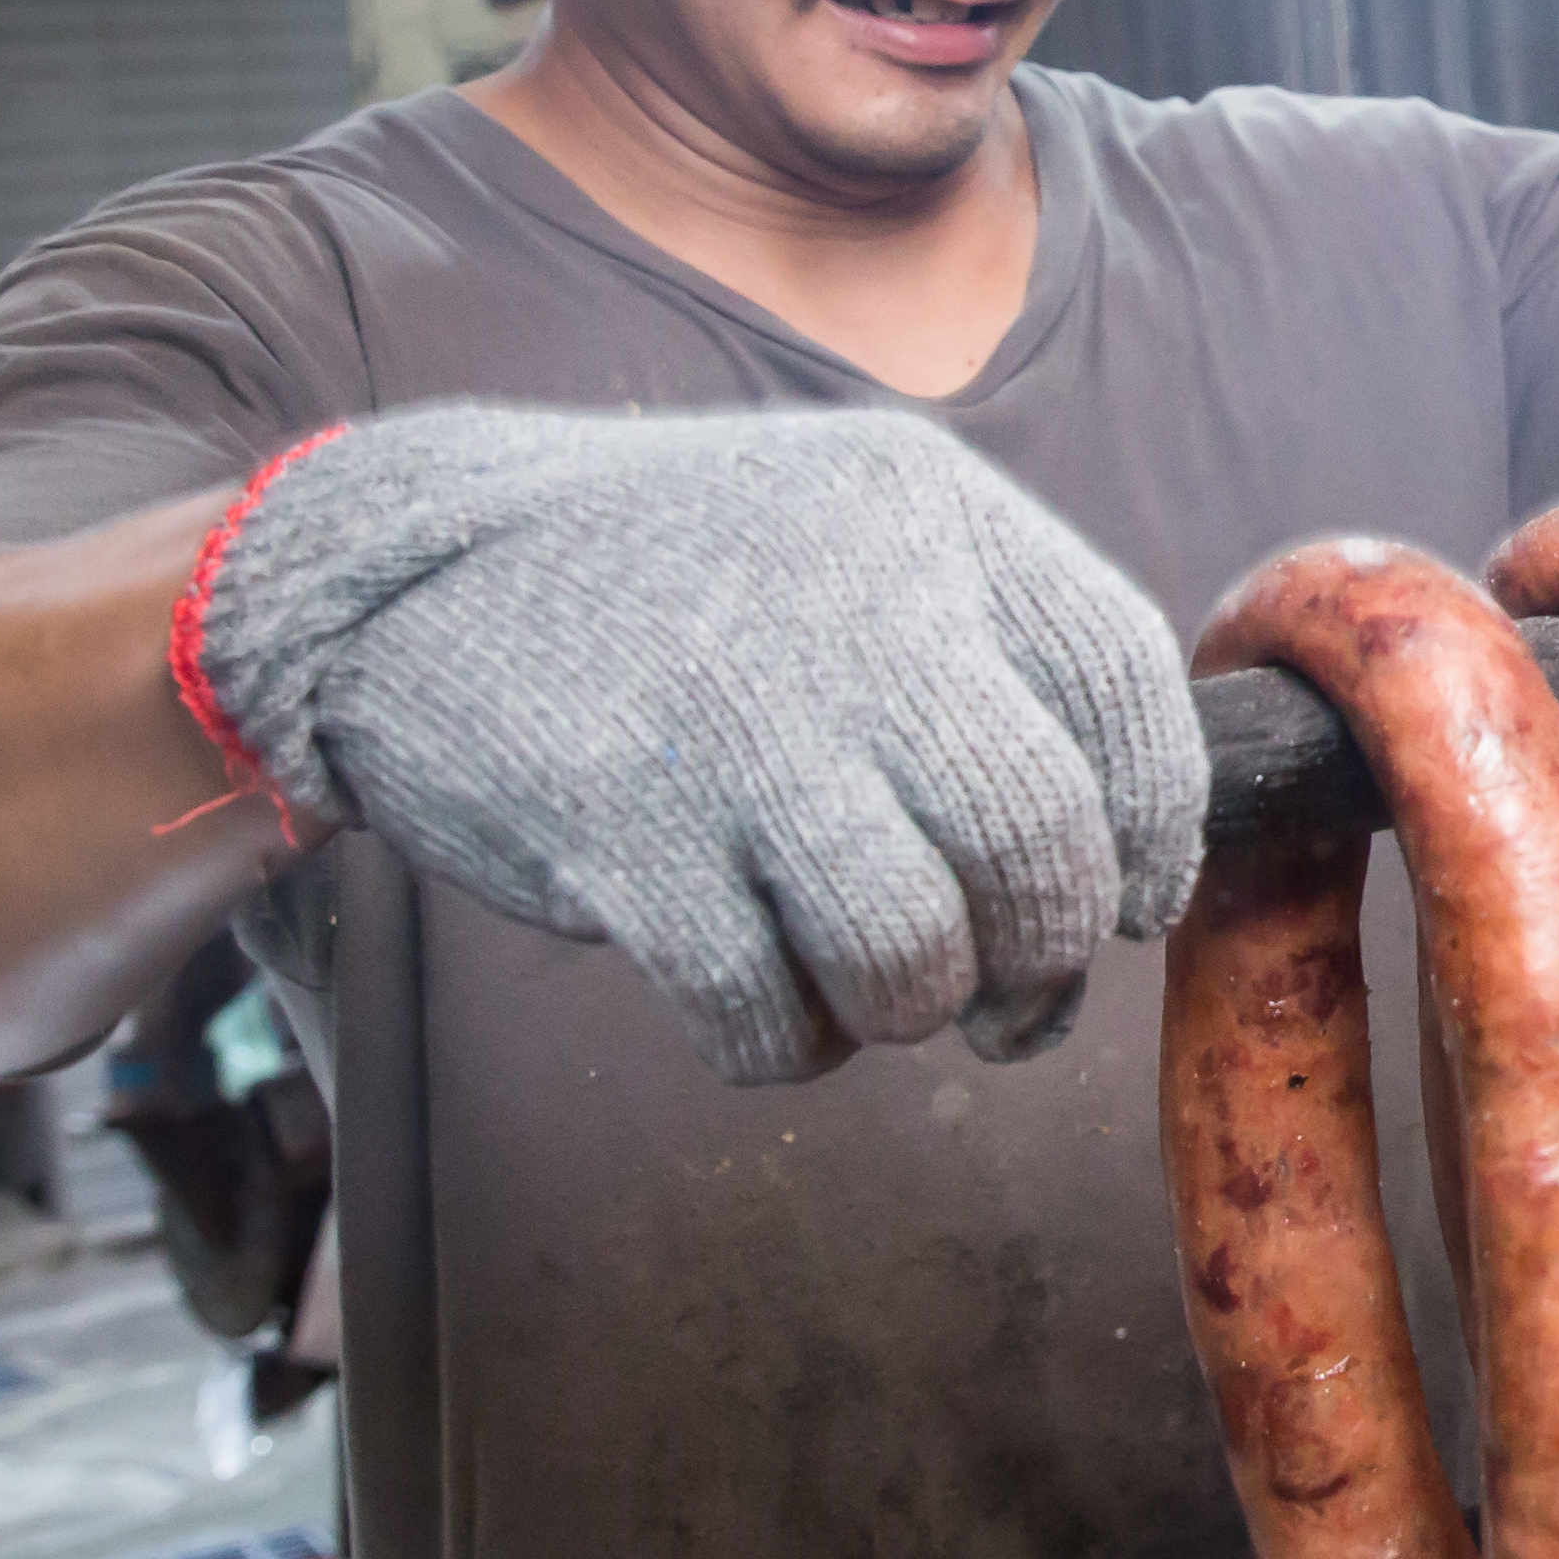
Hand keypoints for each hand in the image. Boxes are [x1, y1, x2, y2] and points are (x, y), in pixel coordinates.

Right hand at [178, 404, 1201, 1079]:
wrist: (401, 572)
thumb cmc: (675, 595)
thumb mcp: (855, 541)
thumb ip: (997, 665)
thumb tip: (1128, 880)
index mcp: (935, 514)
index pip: (1129, 686)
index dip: (1157, 832)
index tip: (1123, 905)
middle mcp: (854, 600)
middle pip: (1042, 839)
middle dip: (1042, 956)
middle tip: (1003, 993)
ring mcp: (732, 716)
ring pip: (915, 949)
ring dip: (908, 1009)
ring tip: (865, 984)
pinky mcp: (618, 826)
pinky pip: (768, 1014)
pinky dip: (783, 1044)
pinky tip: (755, 993)